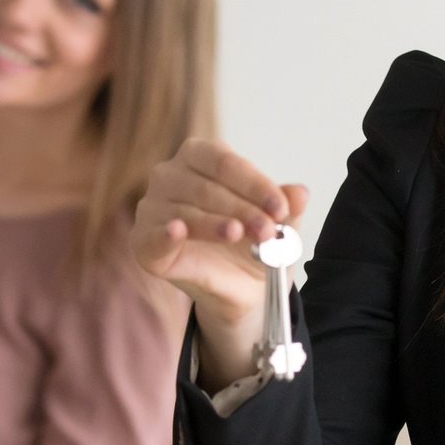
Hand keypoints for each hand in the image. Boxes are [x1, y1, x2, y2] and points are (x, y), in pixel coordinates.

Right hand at [132, 139, 308, 384]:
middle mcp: (169, 175)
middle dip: (241, 208)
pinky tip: (177, 232)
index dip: (254, 184)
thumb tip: (300, 193)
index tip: (281, 207)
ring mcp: (152, 208)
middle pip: (205, 186)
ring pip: (184, 211)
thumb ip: (287, 207)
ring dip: (215, 224)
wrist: (242, 287)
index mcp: (200, 157)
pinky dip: (164, 234)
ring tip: (240, 235)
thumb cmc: (254, 242)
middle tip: (268, 230)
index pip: (225, 162)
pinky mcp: (144, 243)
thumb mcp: (278, 224)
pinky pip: (152, 236)